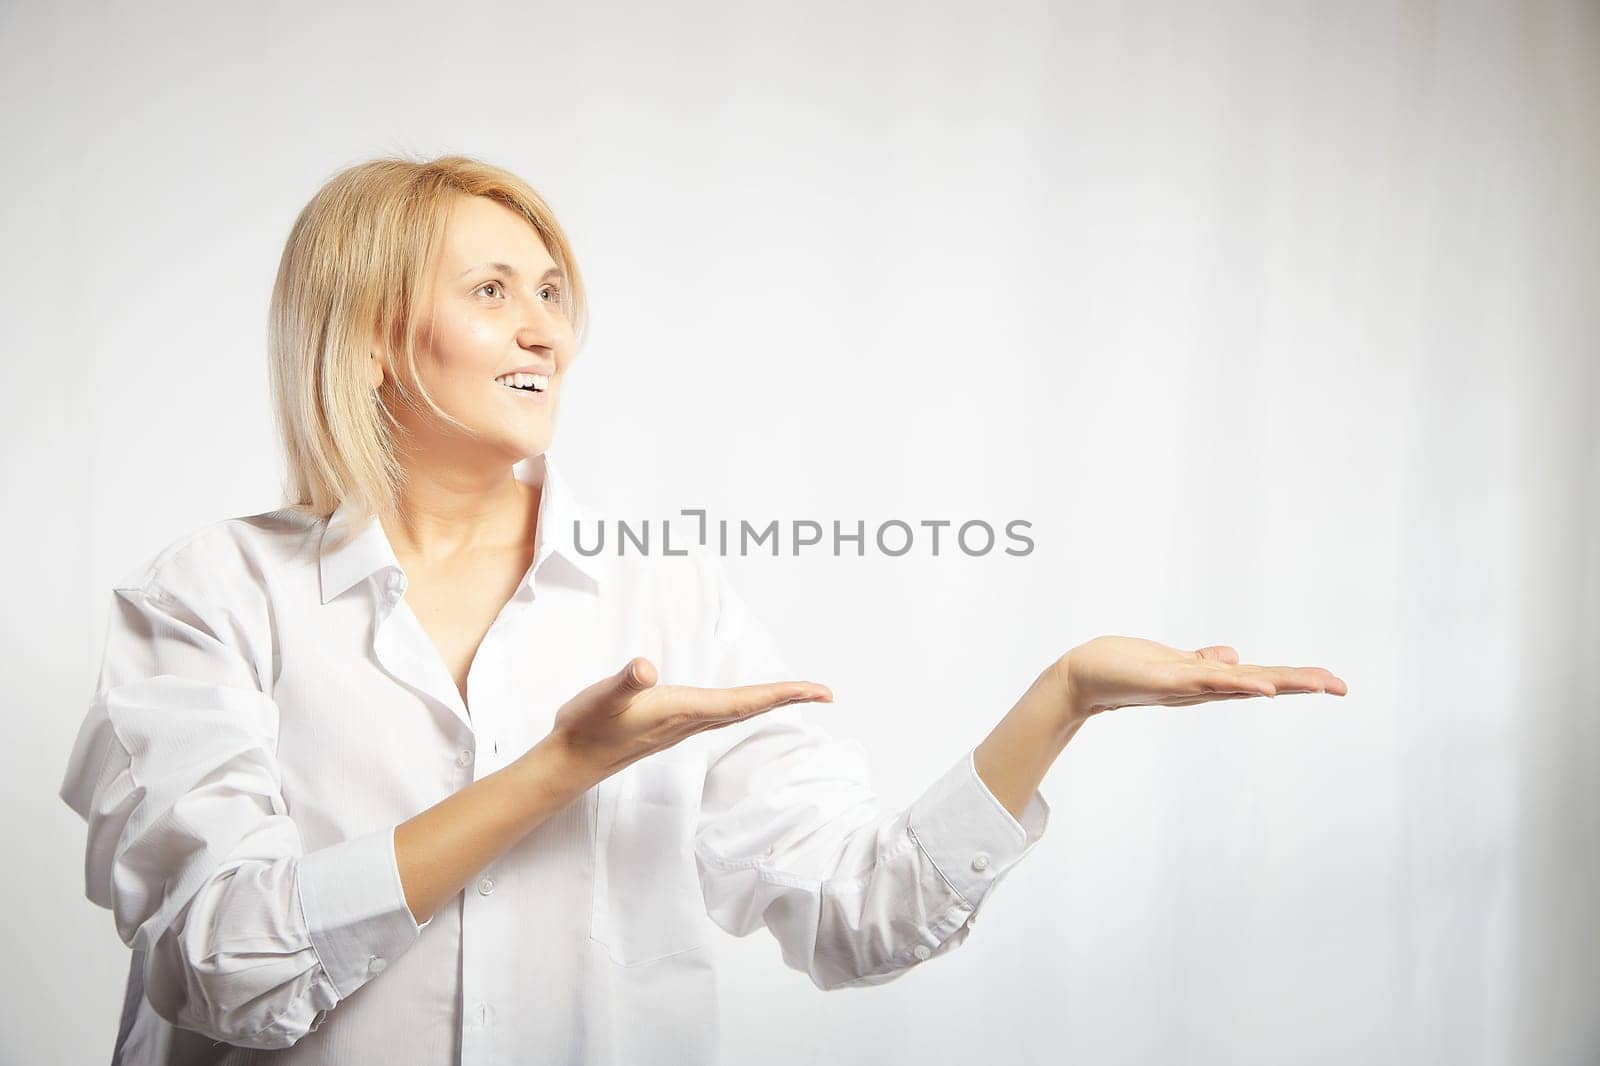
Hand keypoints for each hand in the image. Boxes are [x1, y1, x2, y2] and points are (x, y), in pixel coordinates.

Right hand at [547, 657, 832, 783]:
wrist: (571, 760)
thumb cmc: (586, 726)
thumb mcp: (602, 696)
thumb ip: (624, 682)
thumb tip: (646, 669)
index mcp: (684, 710)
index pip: (744, 701)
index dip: (782, 694)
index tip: (819, 692)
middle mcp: (691, 720)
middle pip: (750, 708)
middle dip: (787, 697)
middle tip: (825, 692)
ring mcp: (683, 726)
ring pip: (737, 712)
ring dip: (767, 701)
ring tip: (796, 693)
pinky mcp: (672, 725)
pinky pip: (721, 713)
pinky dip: (743, 704)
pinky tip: (744, 702)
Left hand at [1052, 635, 1347, 726]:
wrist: (1083, 676)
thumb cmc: (1125, 668)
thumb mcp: (1173, 662)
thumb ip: (1204, 661)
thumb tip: (1235, 656)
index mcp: (1209, 680)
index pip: (1261, 677)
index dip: (1296, 679)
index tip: (1334, 681)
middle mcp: (1204, 687)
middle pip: (1262, 683)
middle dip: (1302, 683)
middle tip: (1342, 686)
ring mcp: (1188, 685)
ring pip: (1242, 683)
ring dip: (1281, 682)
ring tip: (1316, 683)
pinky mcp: (1168, 680)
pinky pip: (1208, 681)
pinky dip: (1237, 683)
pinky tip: (1263, 687)